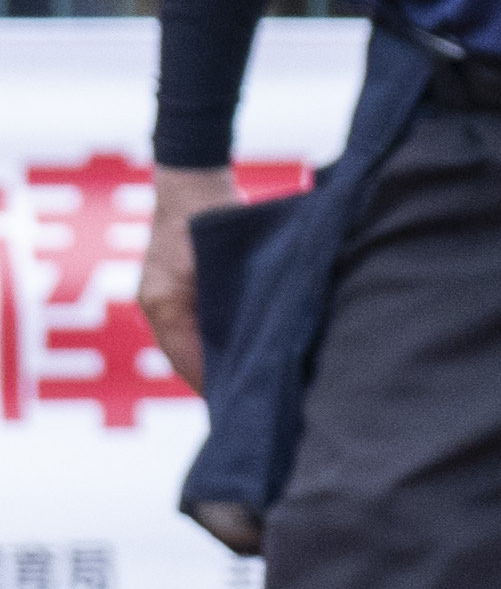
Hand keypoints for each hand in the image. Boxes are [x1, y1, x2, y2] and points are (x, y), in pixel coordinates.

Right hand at [136, 165, 235, 388]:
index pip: (186, 360)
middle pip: (188, 357)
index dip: (211, 384)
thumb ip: (233, 306)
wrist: (195, 184)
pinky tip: (242, 353)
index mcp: (164, 305)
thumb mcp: (226, 264)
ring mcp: (164, 299)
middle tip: (250, 400)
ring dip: (218, 360)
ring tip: (249, 384)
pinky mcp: (176, 291)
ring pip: (192, 343)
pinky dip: (214, 341)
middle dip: (217, 377)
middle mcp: (158, 306)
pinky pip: (194, 327)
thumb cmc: (212, 218)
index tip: (239, 403)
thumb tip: (255, 346)